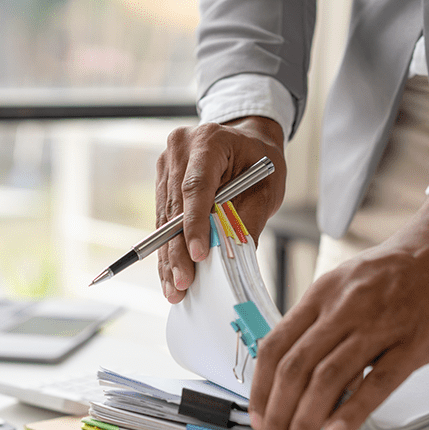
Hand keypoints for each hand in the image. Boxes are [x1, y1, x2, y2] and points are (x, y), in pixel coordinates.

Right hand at [156, 116, 286, 303]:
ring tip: (174, 289)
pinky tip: (170, 274)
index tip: (198, 255)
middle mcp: (180, 149)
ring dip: (169, 256)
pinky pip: (163, 221)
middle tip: (183, 283)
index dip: (194, 224)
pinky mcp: (162, 182)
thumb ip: (247, 219)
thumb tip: (231, 258)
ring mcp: (166, 165)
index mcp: (209, 140)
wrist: (247, 143)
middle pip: (175, 207)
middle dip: (178, 250)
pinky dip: (168, 249)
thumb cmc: (261, 164)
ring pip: (164, 219)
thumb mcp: (266, 188)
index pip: (196, 187)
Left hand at [249, 197, 428, 429]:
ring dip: (306, 420)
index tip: (257, 416)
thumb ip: (321, 324)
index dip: (260, 388)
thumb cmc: (398, 271)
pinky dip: (353, 410)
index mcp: (321, 295)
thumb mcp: (345, 285)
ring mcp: (379, 325)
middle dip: (278, 413)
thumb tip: (297, 372)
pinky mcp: (414, 342)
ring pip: (328, 378)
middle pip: (295, 368)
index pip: (275, 346)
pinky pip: (378, 381)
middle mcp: (343, 308)